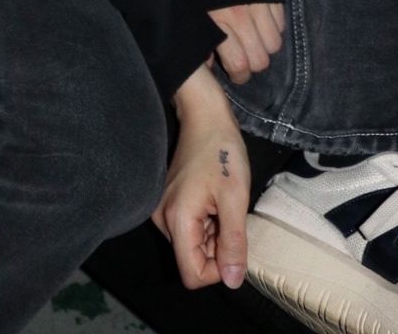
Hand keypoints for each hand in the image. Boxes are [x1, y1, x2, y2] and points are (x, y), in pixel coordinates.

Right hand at [152, 63, 250, 290]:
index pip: (192, 275)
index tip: (234, 242)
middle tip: (229, 214)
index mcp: (177, 220)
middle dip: (217, 248)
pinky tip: (213, 198)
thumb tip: (233, 282)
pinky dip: (206, 223)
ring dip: (213, 234)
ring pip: (192, 245)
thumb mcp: (235, 198)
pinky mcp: (167, 202)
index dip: (218, 270)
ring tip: (221, 203)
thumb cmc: (222, 152)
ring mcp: (162, 209)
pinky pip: (189, 229)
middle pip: (192, 260)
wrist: (204, 115)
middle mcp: (162, 219)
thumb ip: (233, 242)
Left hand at [207, 1, 284, 84]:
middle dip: (253, 64)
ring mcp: (259, 3)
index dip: (239, 76)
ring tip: (253, 39)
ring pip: (275, 44)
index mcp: (218, 20)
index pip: (239, 64)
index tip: (234, 74)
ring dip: (265, 46)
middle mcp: (241, 15)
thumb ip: (202, 40)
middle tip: (243, 56)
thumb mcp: (193, 14)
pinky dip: (274, 28)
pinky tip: (260, 23)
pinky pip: (281, 23)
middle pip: (261, 60)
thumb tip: (208, 65)